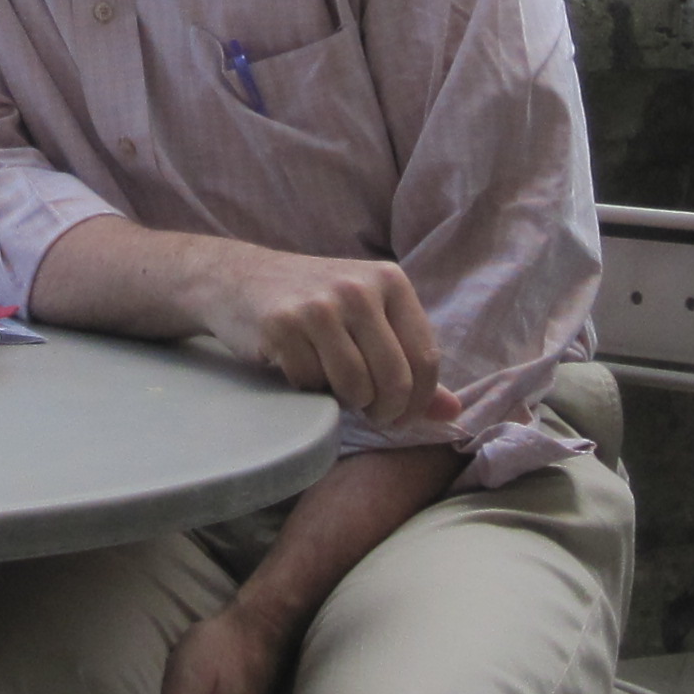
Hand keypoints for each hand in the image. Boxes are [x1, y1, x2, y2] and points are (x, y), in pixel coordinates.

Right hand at [195, 245, 454, 429]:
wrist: (239, 278)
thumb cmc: (315, 304)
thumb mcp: (370, 320)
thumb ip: (411, 362)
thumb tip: (454, 412)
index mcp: (390, 280)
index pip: (426, 358)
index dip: (418, 401)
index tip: (400, 415)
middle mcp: (358, 288)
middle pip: (394, 379)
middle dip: (385, 411)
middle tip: (370, 414)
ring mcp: (319, 305)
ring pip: (355, 387)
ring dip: (346, 402)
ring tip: (335, 387)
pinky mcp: (283, 324)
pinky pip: (310, 384)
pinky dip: (308, 390)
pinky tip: (301, 369)